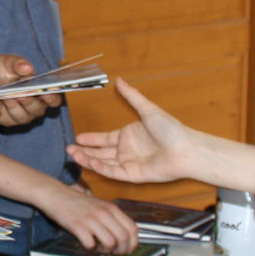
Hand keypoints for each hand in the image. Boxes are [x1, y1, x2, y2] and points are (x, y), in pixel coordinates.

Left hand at [0, 54, 63, 126]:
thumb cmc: (4, 69)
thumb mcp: (10, 62)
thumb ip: (19, 64)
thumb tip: (27, 68)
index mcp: (42, 92)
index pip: (54, 100)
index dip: (52, 98)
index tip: (46, 93)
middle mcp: (35, 106)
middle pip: (38, 110)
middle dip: (30, 102)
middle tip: (22, 94)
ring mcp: (22, 115)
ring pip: (24, 117)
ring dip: (16, 107)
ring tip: (7, 97)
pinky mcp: (8, 120)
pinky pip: (9, 120)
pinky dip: (5, 112)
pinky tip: (0, 103)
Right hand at [40, 182, 138, 252]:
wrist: (56, 194)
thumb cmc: (77, 202)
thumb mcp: (100, 205)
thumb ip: (112, 218)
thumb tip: (123, 237)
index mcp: (112, 208)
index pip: (132, 229)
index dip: (133, 243)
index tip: (127, 250)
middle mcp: (104, 213)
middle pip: (124, 238)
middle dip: (121, 250)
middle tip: (113, 252)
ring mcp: (91, 219)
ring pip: (110, 243)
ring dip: (106, 251)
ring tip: (99, 248)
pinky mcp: (78, 226)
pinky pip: (90, 244)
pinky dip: (90, 248)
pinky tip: (86, 243)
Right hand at [66, 78, 198, 183]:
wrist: (185, 149)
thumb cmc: (171, 129)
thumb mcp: (148, 109)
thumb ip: (131, 96)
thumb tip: (119, 80)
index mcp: (128, 136)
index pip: (104, 139)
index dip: (91, 139)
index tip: (78, 137)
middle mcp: (127, 150)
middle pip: (100, 152)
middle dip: (84, 151)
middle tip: (69, 149)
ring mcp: (129, 163)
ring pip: (103, 163)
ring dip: (88, 160)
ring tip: (73, 155)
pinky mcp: (133, 175)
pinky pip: (113, 172)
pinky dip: (101, 168)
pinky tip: (90, 162)